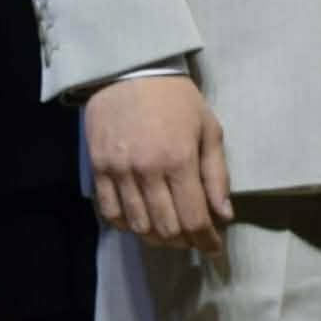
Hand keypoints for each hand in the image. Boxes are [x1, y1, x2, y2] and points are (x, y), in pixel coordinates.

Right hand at [83, 76, 231, 251]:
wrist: (130, 72)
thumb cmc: (177, 99)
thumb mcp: (208, 129)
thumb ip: (216, 175)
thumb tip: (223, 215)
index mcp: (179, 159)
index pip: (193, 218)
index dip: (205, 240)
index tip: (214, 249)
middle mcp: (147, 171)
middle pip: (165, 228)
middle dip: (184, 241)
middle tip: (194, 239)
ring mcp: (119, 172)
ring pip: (137, 225)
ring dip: (157, 237)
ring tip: (171, 234)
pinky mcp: (97, 170)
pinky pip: (110, 213)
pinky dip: (127, 226)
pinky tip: (141, 223)